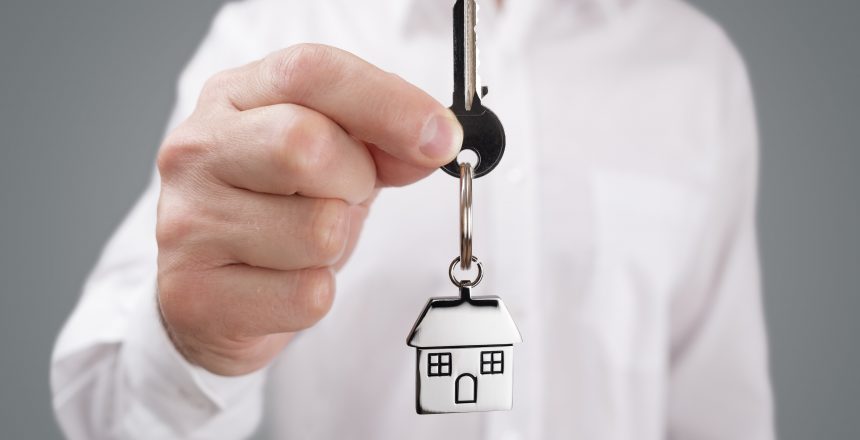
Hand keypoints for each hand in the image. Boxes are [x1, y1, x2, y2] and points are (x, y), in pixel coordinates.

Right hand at [155, 44, 461, 375]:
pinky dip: (317, 292)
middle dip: (354, 179)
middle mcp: (197, 150)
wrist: (211, 295)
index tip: (440, 136)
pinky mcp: (196, 293)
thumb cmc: (273, 214)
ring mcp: (189, 222)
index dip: (387, 102)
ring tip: (302, 243)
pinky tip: (282, 283)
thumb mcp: (328, 159)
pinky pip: (309, 294)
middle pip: (305, 145)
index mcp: (232, 99)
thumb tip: (433, 141)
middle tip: (343, 196)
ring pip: (320, 230)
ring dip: (336, 243)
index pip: (309, 72)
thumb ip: (378, 140)